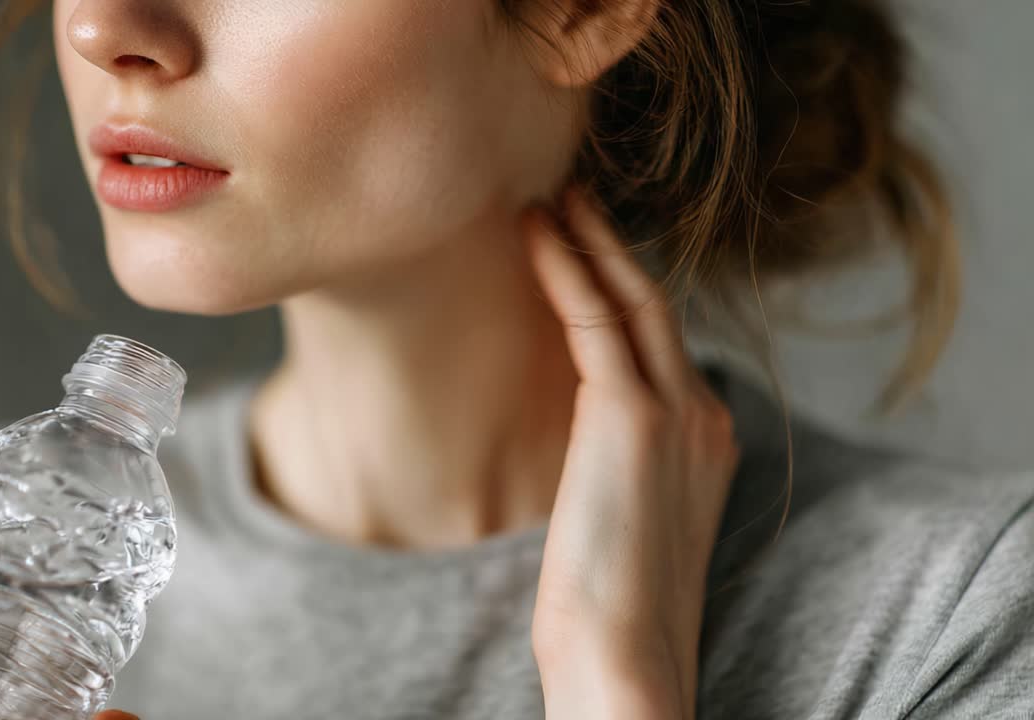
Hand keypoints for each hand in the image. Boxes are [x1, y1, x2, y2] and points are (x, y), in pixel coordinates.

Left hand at [524, 187, 740, 718]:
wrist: (626, 656)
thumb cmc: (611, 604)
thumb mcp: (626, 518)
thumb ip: (620, 466)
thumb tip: (583, 446)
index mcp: (707, 438)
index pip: (664, 342)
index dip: (624, 287)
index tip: (588, 248)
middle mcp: (705, 413)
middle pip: (657, 305)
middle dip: (612, 245)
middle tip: (571, 196)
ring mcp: (678, 410)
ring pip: (633, 298)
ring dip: (589, 240)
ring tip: (549, 199)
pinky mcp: (633, 415)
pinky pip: (594, 318)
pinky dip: (565, 268)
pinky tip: (533, 234)